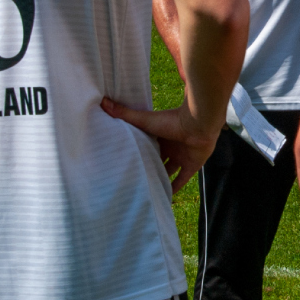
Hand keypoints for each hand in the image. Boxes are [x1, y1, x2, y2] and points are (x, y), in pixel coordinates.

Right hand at [100, 97, 217, 191]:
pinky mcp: (192, 165)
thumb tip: (102, 101)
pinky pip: (182, 180)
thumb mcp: (144, 120)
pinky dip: (174, 189)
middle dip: (148, 167)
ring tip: (145, 191)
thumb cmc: (170, 120)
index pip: (146, 145)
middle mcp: (170, 146)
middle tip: (132, 179)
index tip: (124, 160)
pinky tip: (164, 199)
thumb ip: (124, 113)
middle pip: (157, 159)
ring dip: (160, 179)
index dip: (137, 152)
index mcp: (159, 134)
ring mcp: (182, 156)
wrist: (198, 124)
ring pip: (168, 171)